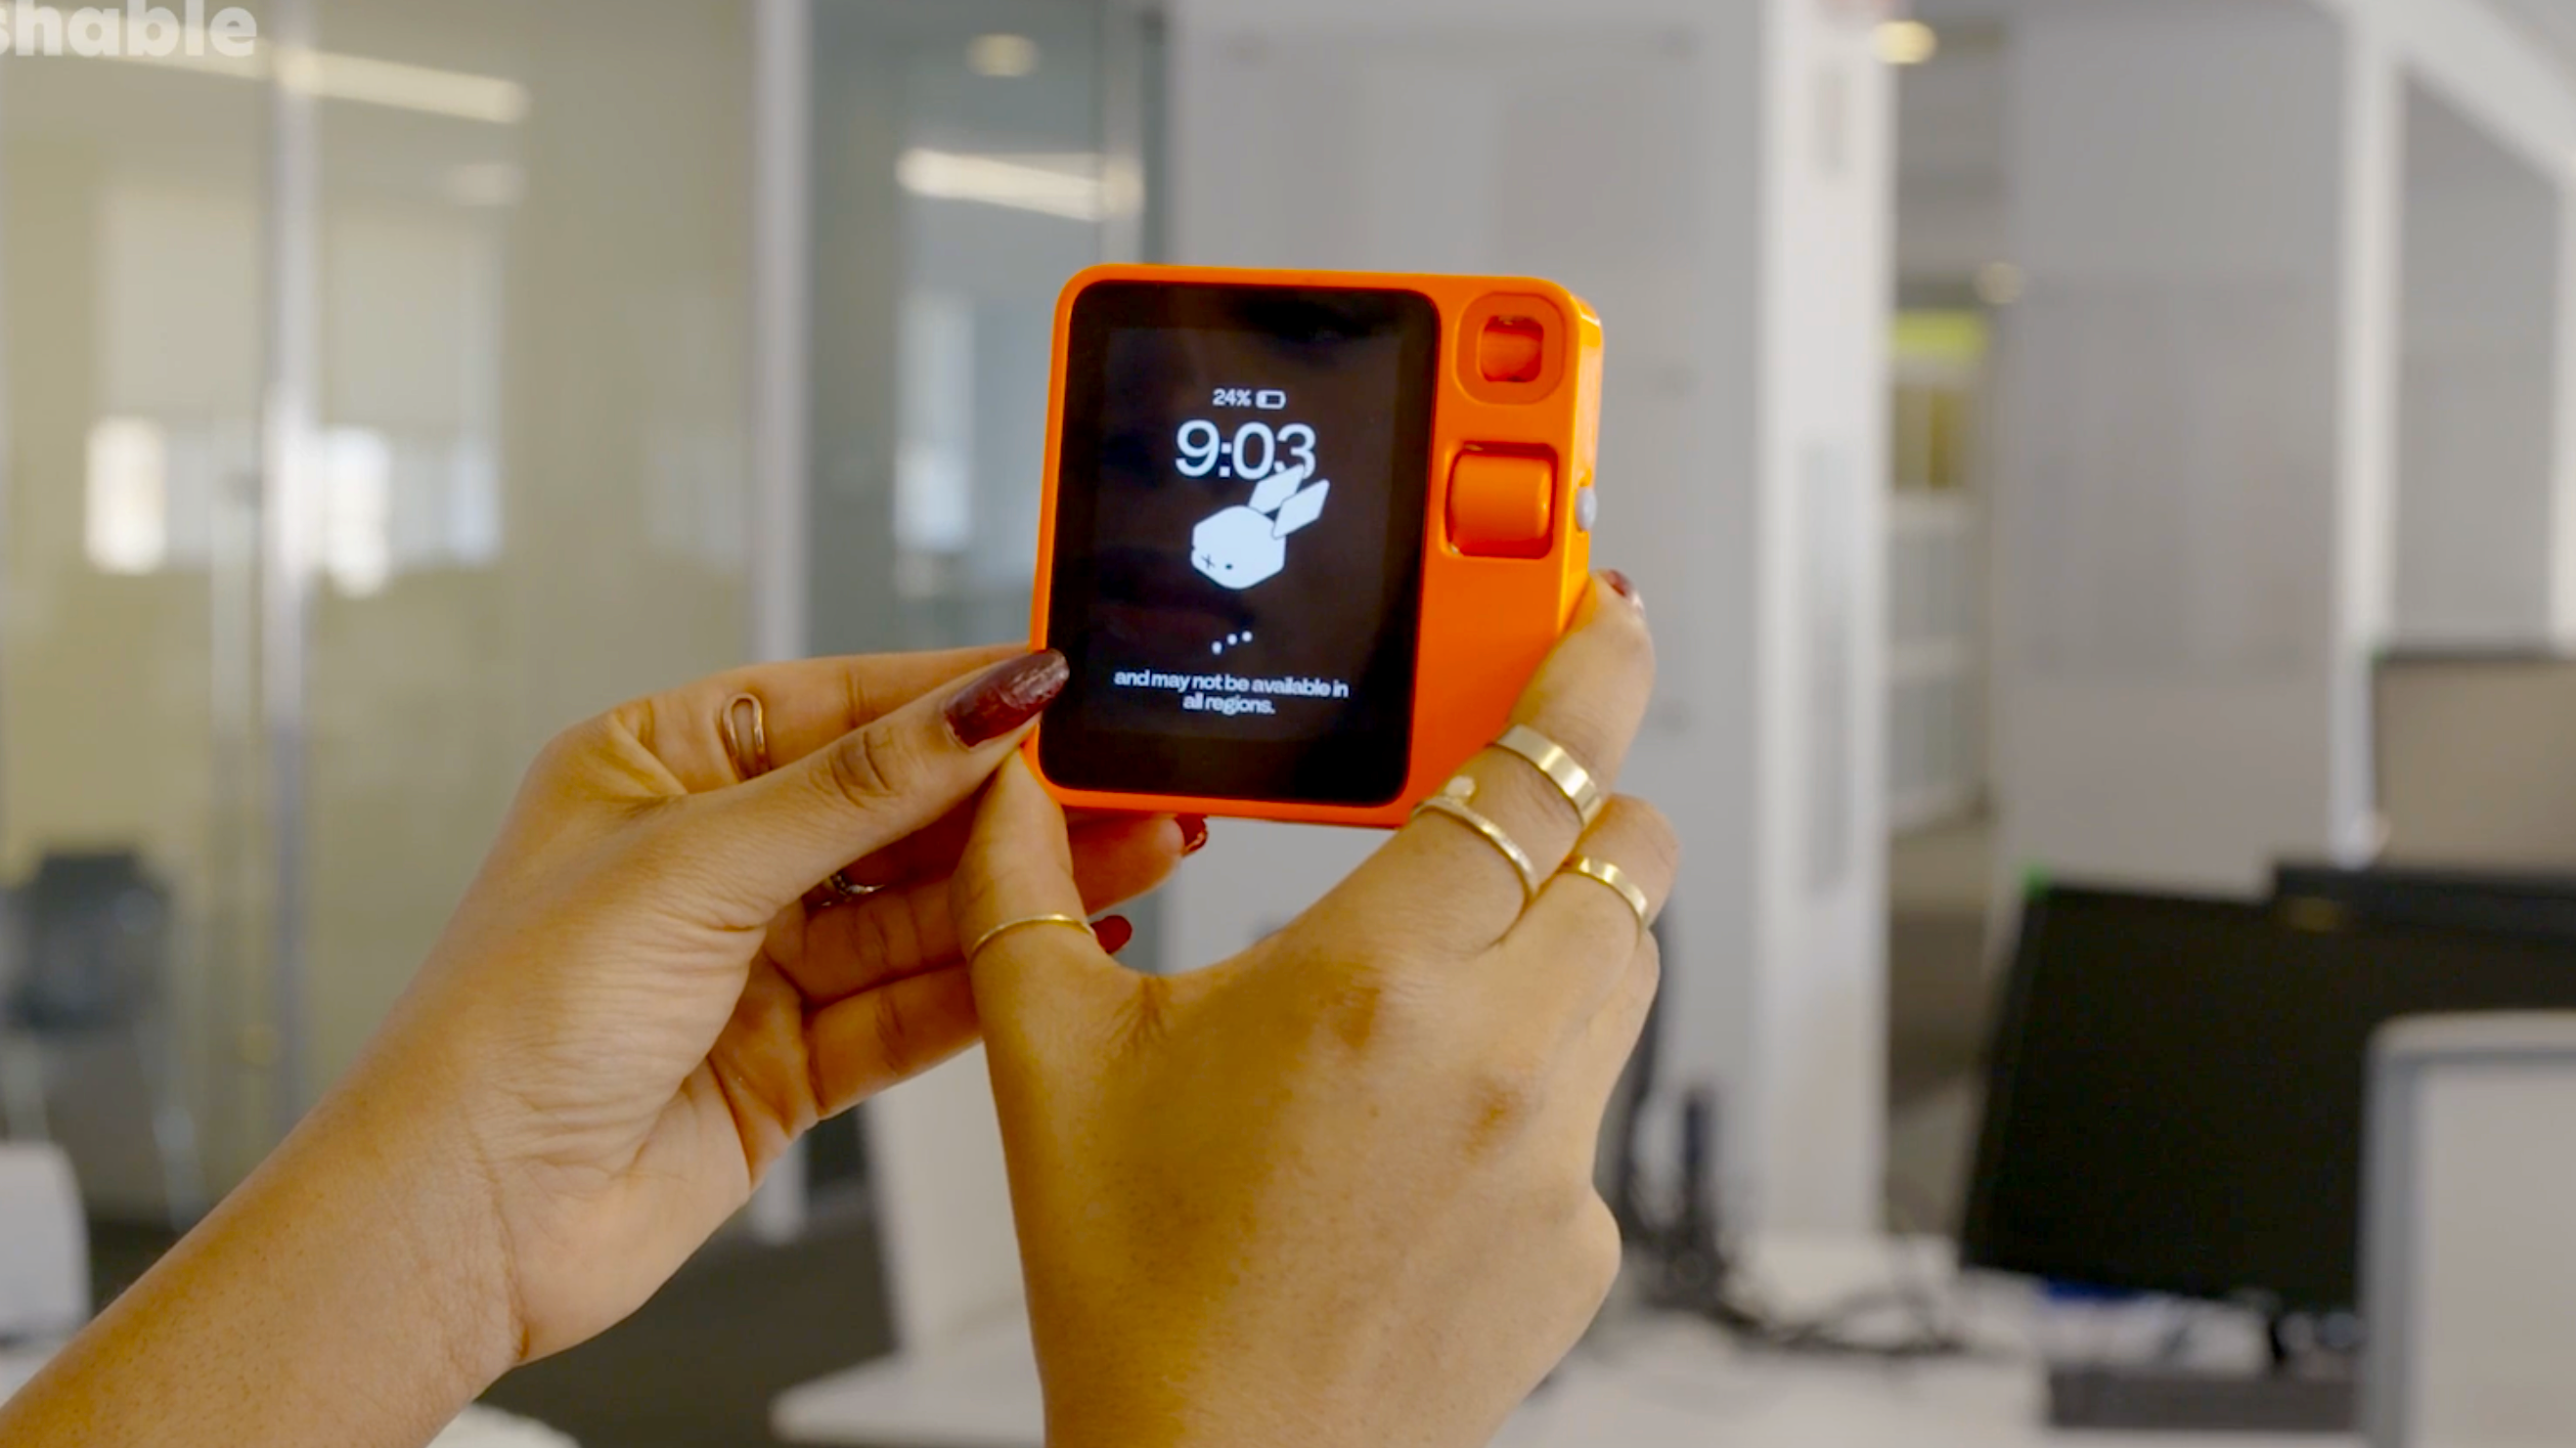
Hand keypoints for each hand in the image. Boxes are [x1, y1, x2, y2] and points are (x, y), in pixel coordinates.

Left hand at [339, 645, 1186, 1366]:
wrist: (463, 1221)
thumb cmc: (512, 1024)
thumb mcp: (696, 865)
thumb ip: (861, 789)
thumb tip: (983, 703)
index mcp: (653, 767)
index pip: (833, 707)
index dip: (945, 695)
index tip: (1055, 683)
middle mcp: (707, 858)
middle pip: (892, 809)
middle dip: (1006, 796)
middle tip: (1124, 777)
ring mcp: (753, 962)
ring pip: (918, 908)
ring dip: (1021, 883)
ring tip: (1137, 847)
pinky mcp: (790, 1059)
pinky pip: (912, 1002)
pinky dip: (991, 976)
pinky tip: (1070, 934)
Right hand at [956, 578, 1671, 1447]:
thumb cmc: (1138, 1292)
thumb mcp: (1051, 1061)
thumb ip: (1024, 887)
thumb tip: (1006, 780)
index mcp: (1372, 979)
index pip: (1538, 769)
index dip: (1592, 664)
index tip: (1610, 612)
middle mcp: (1498, 1052)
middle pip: (1627, 853)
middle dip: (1580, 801)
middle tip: (1504, 797)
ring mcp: (1559, 1153)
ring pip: (1630, 968)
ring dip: (1567, 925)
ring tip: (1443, 962)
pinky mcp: (1583, 1237)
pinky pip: (1597, 1101)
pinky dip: (1537, 1072)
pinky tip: (1423, 1125)